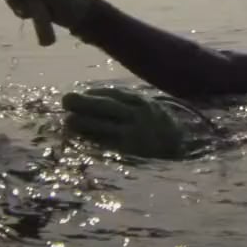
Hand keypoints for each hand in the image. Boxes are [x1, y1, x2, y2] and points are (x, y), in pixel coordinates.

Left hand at [60, 86, 194, 158]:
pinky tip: (81, 139)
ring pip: (101, 126)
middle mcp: (138, 116)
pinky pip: (105, 144)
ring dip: (82, 123)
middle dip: (83, 103)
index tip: (82, 94)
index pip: (113, 94)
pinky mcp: (128, 152)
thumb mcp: (150, 111)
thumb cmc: (159, 130)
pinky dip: (91, 140)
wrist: (181, 152)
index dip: (94, 94)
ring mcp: (133, 135)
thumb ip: (129, 105)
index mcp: (143, 103)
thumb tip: (96, 99)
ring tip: (68, 122)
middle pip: (105, 107)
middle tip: (66, 101)